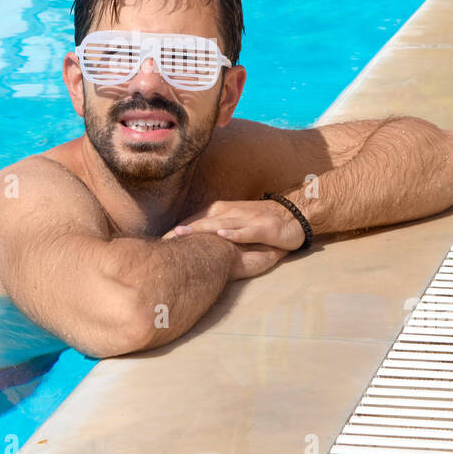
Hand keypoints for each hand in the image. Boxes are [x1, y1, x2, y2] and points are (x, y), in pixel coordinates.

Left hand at [161, 199, 304, 279]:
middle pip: (202, 221)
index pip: (195, 220)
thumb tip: (190, 242)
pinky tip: (221, 237)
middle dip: (182, 230)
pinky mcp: (263, 227)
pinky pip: (246, 230)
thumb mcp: (234, 223)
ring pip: (220, 224)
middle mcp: (232, 212)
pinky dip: (233, 233)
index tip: (158, 242)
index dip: (177, 230)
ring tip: (182, 234)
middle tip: (163, 241)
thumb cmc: (259, 221)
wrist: (294, 216)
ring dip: (201, 229)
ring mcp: (247, 218)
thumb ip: (214, 229)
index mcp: (222, 211)